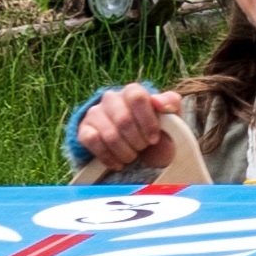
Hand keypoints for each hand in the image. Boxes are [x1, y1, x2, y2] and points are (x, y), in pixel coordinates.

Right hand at [69, 84, 206, 185]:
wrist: (139, 154)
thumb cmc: (157, 133)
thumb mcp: (171, 119)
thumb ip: (171, 105)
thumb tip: (157, 101)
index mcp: (133, 92)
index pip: (137, 97)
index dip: (147, 120)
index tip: (154, 138)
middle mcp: (111, 98)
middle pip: (123, 119)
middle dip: (137, 141)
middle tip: (143, 148)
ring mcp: (95, 113)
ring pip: (109, 134)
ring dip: (125, 152)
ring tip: (132, 156)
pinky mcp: (84, 130)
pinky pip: (92, 141)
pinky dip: (108, 157)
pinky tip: (118, 163)